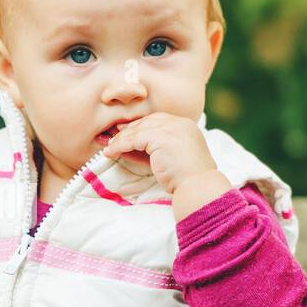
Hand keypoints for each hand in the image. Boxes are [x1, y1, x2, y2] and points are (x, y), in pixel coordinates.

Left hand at [102, 112, 231, 206]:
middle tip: (112, 139)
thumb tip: (127, 149)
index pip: (158, 120)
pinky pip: (133, 139)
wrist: (197, 185)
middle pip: (147, 122)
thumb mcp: (168, 159)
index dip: (140, 126)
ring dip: (121, 139)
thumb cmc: (185, 178)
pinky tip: (111, 152)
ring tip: (109, 148)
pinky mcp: (160, 137)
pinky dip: (119, 146)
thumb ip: (151, 151)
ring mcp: (171, 128)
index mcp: (186, 126)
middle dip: (128, 130)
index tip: (125, 132)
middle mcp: (179, 123)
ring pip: (138, 130)